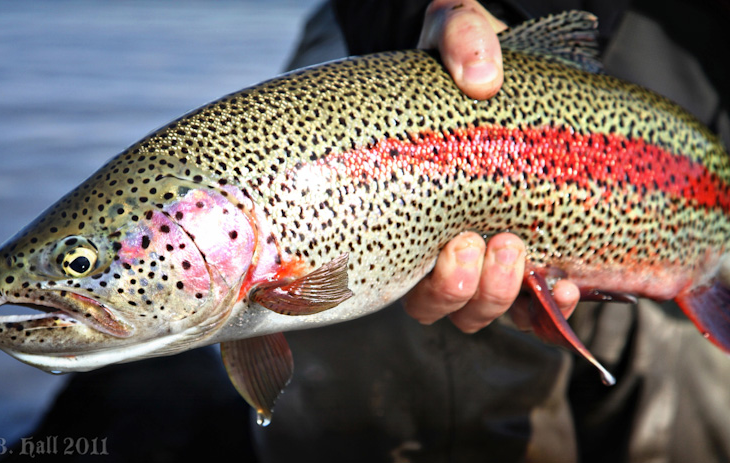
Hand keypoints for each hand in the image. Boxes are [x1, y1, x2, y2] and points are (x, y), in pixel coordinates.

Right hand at [404, 0, 580, 332]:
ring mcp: (491, 248)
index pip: (409, 277)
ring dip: (503, 297)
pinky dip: (551, 309)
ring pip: (485, 311)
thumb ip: (460, 39)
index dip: (435, 285)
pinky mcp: (537, 245)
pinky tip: (568, 284)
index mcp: (416, 206)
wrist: (505, 61)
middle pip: (445, 304)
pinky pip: (537, 306)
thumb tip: (481, 79)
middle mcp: (446, 238)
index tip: (459, 244)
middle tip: (486, 243)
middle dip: (467, 290)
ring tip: (524, 255)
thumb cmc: (466, 55)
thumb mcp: (456, 30)